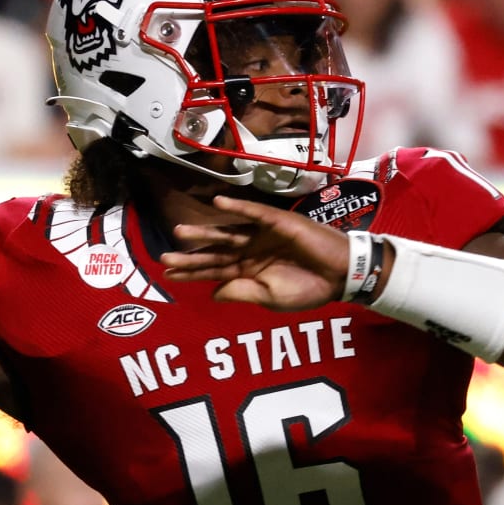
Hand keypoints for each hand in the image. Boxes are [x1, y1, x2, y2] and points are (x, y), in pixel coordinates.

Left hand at [161, 193, 353, 310]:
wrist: (339, 276)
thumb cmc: (309, 289)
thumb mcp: (271, 298)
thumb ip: (242, 293)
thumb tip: (212, 293)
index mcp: (249, 271)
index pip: (214, 271)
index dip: (192, 272)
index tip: (168, 274)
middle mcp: (251, 251)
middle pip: (215, 253)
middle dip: (191, 256)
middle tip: (164, 257)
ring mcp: (263, 235)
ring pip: (228, 233)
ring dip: (205, 232)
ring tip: (181, 232)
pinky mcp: (278, 222)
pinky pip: (254, 214)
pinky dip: (237, 208)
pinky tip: (217, 205)